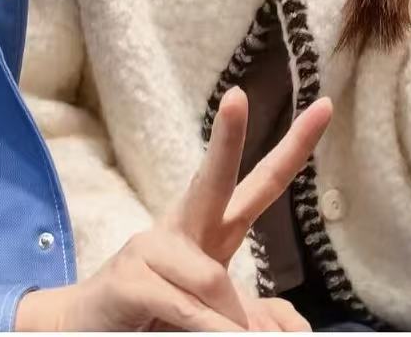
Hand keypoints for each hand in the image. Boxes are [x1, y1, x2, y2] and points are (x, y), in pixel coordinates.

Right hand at [16, 88, 331, 330]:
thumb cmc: (157, 316)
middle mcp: (181, 227)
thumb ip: (253, 314)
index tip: (325, 107)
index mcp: (209, 228)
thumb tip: (292, 330)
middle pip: (212, 178)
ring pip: (210, 278)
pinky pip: (184, 304)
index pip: (260, 184)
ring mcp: (150, 247)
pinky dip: (204, 327)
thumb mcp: (214, 314)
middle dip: (225, 137)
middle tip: (236, 96)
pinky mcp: (129, 278)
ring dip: (226, 324)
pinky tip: (206, 333)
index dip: (294, 149)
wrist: (85, 330)